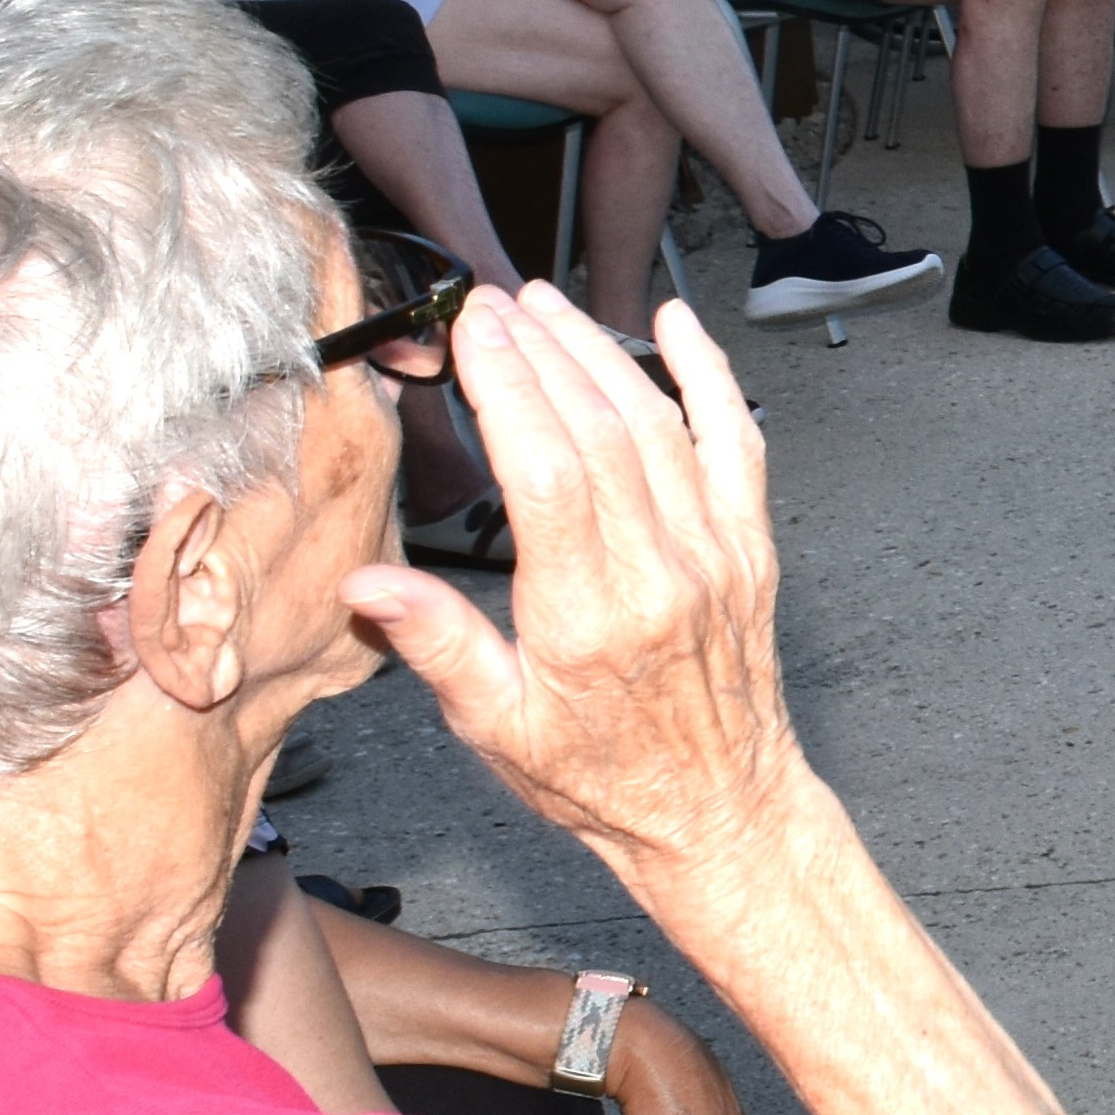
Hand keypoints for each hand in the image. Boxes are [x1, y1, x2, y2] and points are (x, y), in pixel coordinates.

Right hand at [347, 286, 805, 892]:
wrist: (718, 811)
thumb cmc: (601, 778)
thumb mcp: (496, 727)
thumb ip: (436, 644)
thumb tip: (364, 583)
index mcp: (588, 616)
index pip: (548, 471)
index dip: (510, 388)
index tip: (473, 332)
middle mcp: (660, 573)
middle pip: (600, 430)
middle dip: (542, 352)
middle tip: (492, 303)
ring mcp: (714, 553)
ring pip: (661, 424)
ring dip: (601, 352)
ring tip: (547, 306)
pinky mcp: (750, 547)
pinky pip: (737, 442)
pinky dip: (709, 375)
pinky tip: (677, 324)